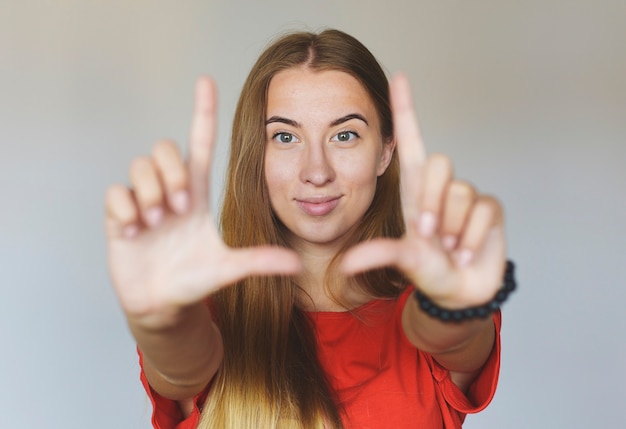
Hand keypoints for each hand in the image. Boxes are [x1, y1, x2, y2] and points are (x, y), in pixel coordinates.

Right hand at [104, 77, 300, 325]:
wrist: (163, 305)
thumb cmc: (196, 281)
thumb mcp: (229, 268)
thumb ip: (259, 261)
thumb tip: (298, 264)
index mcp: (198, 194)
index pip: (201, 143)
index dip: (203, 112)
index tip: (206, 80)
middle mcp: (170, 191)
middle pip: (164, 147)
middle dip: (172, 173)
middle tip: (179, 209)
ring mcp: (143, 202)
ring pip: (139, 165)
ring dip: (152, 193)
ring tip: (157, 224)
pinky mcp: (118, 217)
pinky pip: (115, 193)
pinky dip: (126, 210)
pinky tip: (135, 232)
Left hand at [342, 74, 505, 308]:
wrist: (457, 292)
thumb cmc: (426, 269)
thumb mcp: (400, 259)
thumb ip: (377, 255)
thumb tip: (346, 265)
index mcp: (414, 189)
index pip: (410, 141)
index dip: (406, 110)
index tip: (398, 77)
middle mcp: (441, 187)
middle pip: (440, 162)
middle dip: (433, 203)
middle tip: (429, 235)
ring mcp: (467, 197)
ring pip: (462, 192)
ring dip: (452, 228)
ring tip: (448, 248)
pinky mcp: (490, 208)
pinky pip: (483, 211)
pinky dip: (471, 239)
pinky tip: (465, 253)